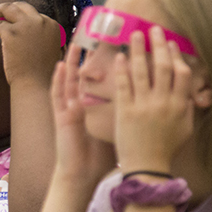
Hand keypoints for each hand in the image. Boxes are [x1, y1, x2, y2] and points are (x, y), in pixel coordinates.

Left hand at [0, 2, 63, 87]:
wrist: (35, 83)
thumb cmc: (42, 72)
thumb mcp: (52, 50)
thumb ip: (44, 37)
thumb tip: (32, 33)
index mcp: (52, 25)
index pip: (35, 14)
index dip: (24, 18)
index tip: (16, 22)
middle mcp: (40, 21)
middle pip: (22, 6)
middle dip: (10, 7)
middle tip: (0, 12)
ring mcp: (25, 26)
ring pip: (8, 8)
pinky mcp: (11, 33)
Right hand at [51, 43, 117, 187]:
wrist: (82, 176)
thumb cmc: (100, 158)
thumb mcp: (119, 133)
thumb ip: (131, 118)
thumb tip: (155, 109)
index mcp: (95, 108)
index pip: (102, 81)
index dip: (107, 65)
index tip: (118, 48)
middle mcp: (81, 105)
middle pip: (86, 75)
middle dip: (91, 56)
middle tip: (96, 36)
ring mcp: (69, 110)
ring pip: (70, 80)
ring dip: (71, 62)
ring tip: (75, 42)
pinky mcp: (61, 117)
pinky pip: (57, 95)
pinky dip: (57, 80)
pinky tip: (59, 65)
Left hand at [113, 28, 194, 172]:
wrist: (146, 168)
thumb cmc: (166, 149)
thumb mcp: (185, 129)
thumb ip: (188, 108)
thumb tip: (190, 92)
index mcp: (180, 105)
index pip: (181, 74)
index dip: (176, 56)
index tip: (170, 43)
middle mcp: (163, 102)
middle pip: (162, 67)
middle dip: (158, 45)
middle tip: (153, 30)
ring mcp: (143, 106)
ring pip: (141, 71)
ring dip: (137, 50)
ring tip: (134, 35)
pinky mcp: (126, 111)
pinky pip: (124, 85)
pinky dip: (122, 70)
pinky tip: (119, 57)